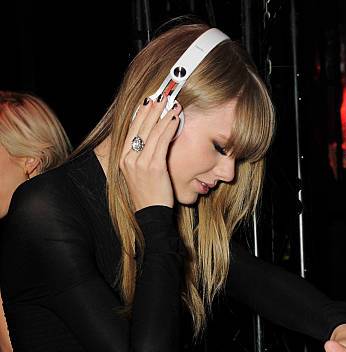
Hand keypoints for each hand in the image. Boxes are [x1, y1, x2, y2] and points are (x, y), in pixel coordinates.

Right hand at [120, 95, 180, 210]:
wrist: (151, 214)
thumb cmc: (149, 194)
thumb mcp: (140, 173)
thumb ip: (142, 156)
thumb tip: (152, 140)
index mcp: (123, 158)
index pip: (132, 130)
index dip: (141, 114)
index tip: (148, 102)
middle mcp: (129, 158)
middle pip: (141, 128)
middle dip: (152, 110)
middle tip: (162, 97)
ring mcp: (140, 162)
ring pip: (153, 133)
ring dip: (164, 117)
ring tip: (173, 106)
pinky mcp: (153, 167)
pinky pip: (162, 143)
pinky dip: (169, 129)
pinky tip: (175, 120)